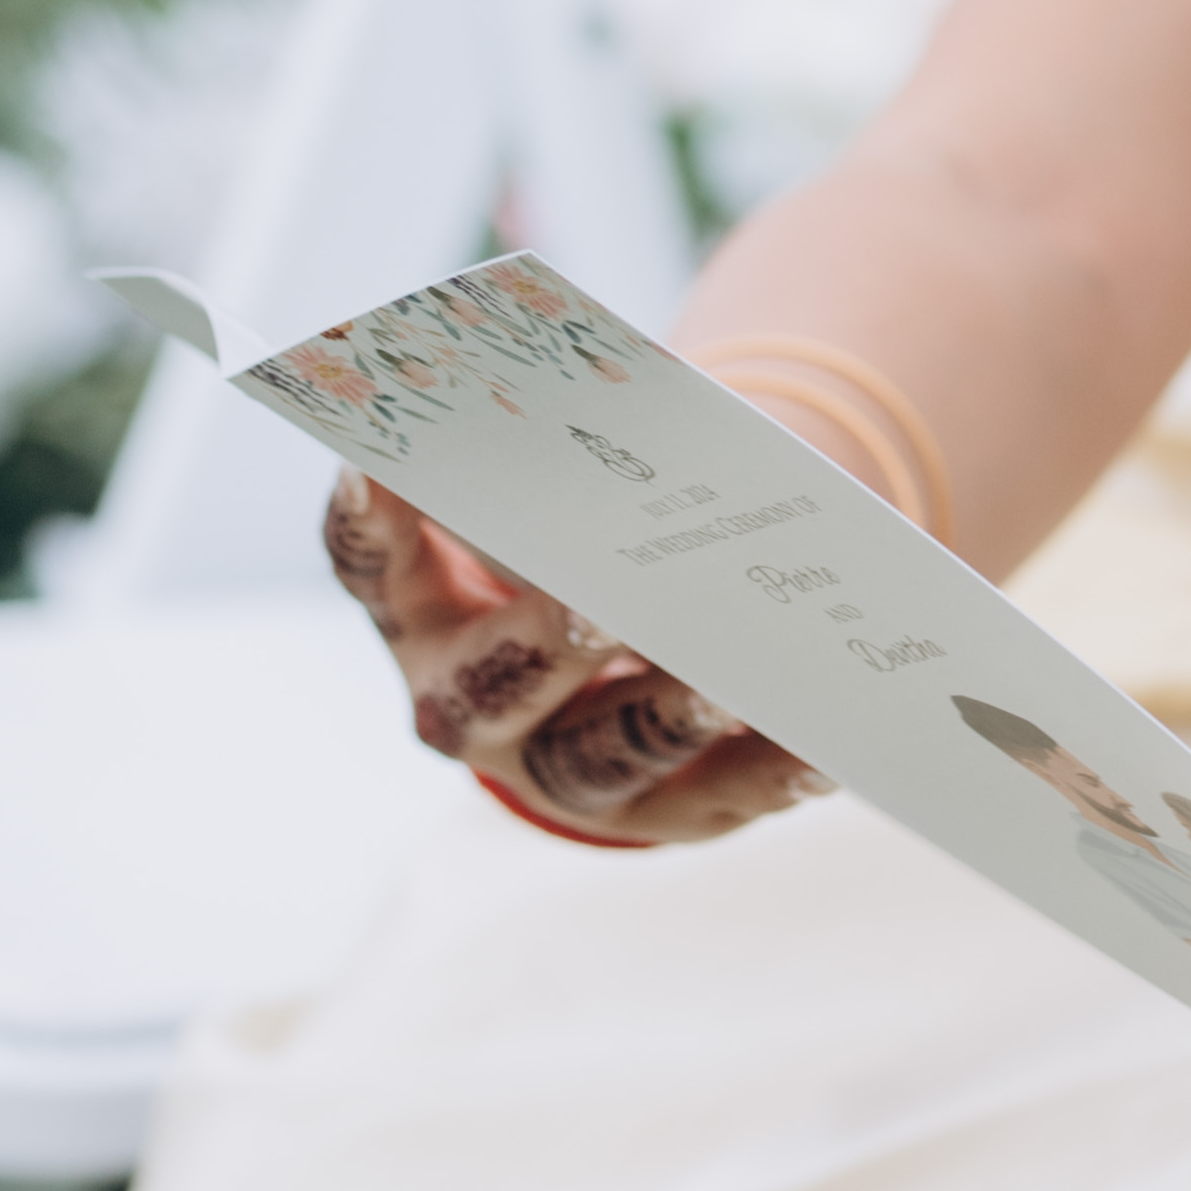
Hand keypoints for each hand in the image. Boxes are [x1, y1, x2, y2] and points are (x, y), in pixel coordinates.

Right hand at [320, 471, 813, 842]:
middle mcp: (471, 704)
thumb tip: (617, 376)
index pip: (374, 562)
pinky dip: (765, 773)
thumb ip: (567, 452)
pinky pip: (711, 798)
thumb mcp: (555, 506)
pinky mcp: (654, 813)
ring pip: (600, 757)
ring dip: (663, 718)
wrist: (615, 685)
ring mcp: (557, 771)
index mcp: (424, 609)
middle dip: (544, 644)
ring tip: (728, 686)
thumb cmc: (576, 553)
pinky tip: (819, 748)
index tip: (381, 467)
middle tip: (598, 606)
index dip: (371, 520)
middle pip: (490, 687)